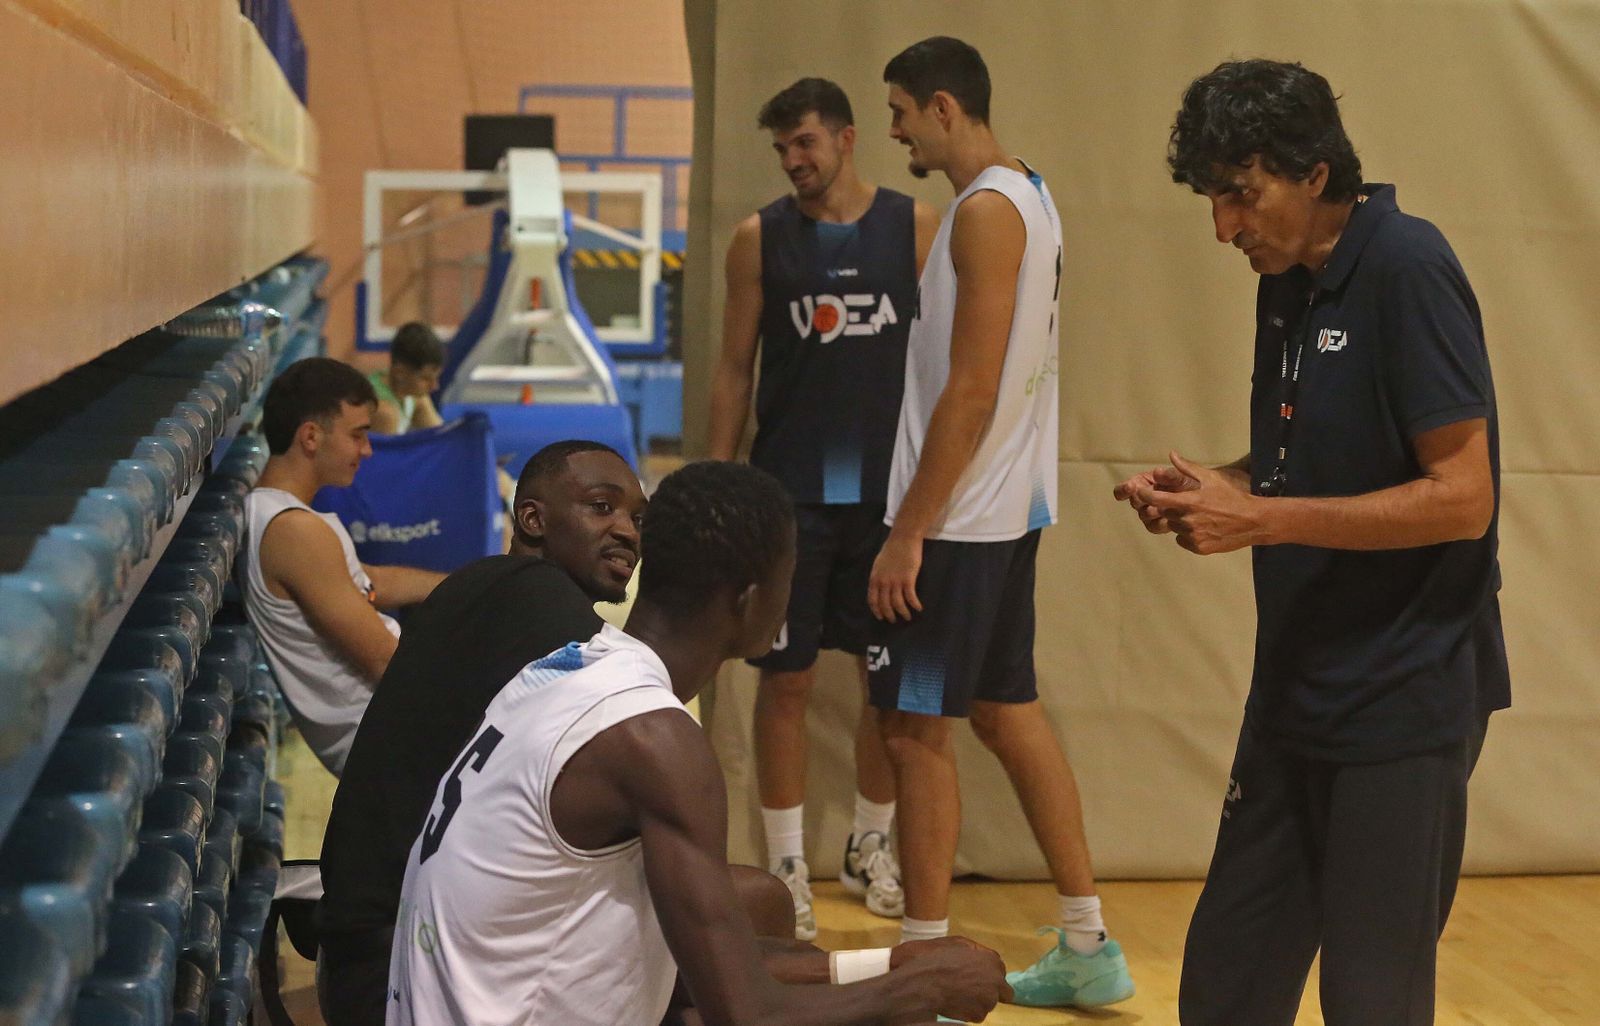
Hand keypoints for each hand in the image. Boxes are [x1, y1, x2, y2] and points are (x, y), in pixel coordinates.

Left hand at [869, 531, 923, 621]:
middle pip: (885, 604)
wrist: (903, 538)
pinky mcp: (908, 579)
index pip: (872, 599)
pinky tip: (918, 608)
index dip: (876, 610)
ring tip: (907, 617)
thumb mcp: (879, 563)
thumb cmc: (892, 548)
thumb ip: (879, 576)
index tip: (880, 617)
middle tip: (893, 620)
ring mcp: (896, 581)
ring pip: (897, 604)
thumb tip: (879, 586)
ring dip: (903, 613)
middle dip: (889, 615)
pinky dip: (914, 605)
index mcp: (875, 578)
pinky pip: (910, 597)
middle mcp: (883, 582)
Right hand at [887, 937, 1011, 1023]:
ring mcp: (989, 999)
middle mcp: (995, 980)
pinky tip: (952, 1002)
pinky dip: (967, 1012)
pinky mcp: (978, 1015)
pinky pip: (976, 1015)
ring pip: (988, 1004)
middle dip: (989, 991)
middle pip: (1002, 992)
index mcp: (992, 960)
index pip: (1001, 972)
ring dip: (976, 1001)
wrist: (920, 982)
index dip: (989, 976)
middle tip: (969, 990)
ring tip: (955, 994)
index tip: (978, 978)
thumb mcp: (956, 943)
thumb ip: (975, 951)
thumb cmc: (934, 958)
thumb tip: (983, 957)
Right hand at [1113, 463, 1199, 534]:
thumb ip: (1171, 474)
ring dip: (1153, 512)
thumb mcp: (1185, 476)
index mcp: (1144, 482)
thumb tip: (1158, 471)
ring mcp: (1150, 513)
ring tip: (1165, 508)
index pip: (1125, 488)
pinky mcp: (1159, 524)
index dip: (1123, 489)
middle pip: (1134, 503)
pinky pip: (1154, 526)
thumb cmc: (1194, 483)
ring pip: (1144, 516)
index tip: (1131, 487)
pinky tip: (1172, 518)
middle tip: (1154, 497)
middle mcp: (1144, 498)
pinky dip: (1162, 522)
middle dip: (1143, 500)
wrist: (1210, 501)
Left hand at [1134, 451, 1264, 554]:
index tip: (1141, 491)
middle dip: (1170, 507)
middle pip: (1165, 514)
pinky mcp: (1199, 548)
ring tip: (1199, 515)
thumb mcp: (1211, 478)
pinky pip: (1183, 540)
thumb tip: (1171, 455)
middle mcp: (1187, 521)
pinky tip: (1202, 527)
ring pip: (1174, 528)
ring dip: (1180, 521)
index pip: (1156, 499)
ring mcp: (1193, 536)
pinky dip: (1187, 535)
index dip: (1145, 495)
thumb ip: (1188, 468)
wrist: (1255, 521)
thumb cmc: (1233, 496)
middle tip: (1187, 503)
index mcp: (1189, 502)